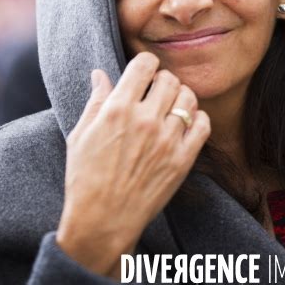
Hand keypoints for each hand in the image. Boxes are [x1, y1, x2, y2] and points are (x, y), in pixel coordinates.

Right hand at [56, 52, 210, 277]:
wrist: (102, 221)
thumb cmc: (85, 178)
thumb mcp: (81, 134)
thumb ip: (96, 100)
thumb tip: (100, 73)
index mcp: (118, 109)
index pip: (145, 64)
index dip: (145, 63)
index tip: (143, 72)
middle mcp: (146, 120)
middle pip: (169, 78)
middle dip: (162, 80)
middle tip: (155, 92)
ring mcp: (167, 140)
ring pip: (189, 98)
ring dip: (180, 97)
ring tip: (171, 106)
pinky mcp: (182, 160)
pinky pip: (203, 125)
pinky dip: (198, 118)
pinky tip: (185, 123)